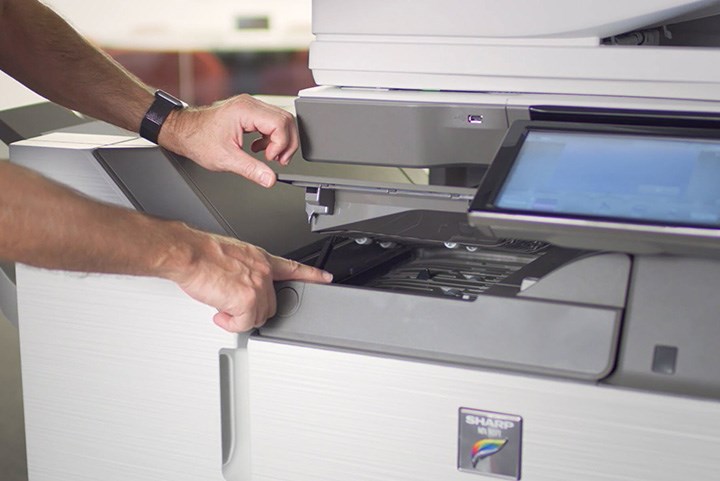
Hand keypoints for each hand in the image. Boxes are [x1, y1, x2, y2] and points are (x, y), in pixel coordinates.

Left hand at [158, 94, 298, 187]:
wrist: (184, 131)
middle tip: (278, 160)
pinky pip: (271, 122)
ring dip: (280, 141)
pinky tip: (260, 149)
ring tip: (270, 156)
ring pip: (281, 120)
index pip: (280, 123)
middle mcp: (250, 104)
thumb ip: (251, 170)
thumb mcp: (226, 159)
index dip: (281, 144)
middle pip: (285, 120)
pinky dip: (272, 138)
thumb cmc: (198, 139)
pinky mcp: (249, 112)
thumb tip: (270, 179)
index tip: (271, 159)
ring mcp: (250, 106)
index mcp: (245, 111)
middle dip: (286, 143)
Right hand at [168, 227, 331, 331]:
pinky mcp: (247, 302)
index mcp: (261, 259)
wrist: (188, 254)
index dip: (312, 275)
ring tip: (222, 305)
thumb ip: (244, 270)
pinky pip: (244, 325)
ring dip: (240, 317)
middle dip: (252, 309)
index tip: (325, 278)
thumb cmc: (202, 253)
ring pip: (258, 316)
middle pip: (271, 304)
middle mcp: (264, 272)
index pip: (293, 268)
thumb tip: (239, 285)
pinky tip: (220, 313)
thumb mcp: (232, 255)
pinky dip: (231, 324)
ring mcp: (257, 287)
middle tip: (232, 304)